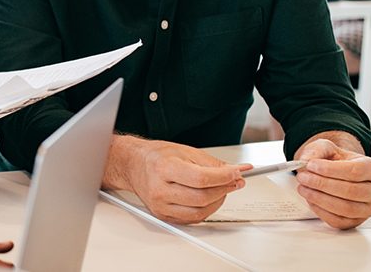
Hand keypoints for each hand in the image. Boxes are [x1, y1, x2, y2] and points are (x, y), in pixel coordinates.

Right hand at [110, 137, 245, 223]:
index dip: (224, 178)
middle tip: (233, 182)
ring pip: (200, 212)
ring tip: (221, 190)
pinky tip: (208, 200)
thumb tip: (237, 172)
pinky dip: (205, 211)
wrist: (133, 165)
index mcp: (164, 168)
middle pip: (202, 197)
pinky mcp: (162, 215)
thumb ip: (212, 163)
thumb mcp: (185, 151)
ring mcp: (160, 205)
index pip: (201, 179)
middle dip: (224, 189)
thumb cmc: (157, 157)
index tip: (235, 174)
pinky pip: (192, 219)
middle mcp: (159, 189)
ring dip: (217, 202)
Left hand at [294, 138, 370, 228]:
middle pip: (351, 191)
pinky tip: (310, 200)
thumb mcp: (326, 148)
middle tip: (303, 177)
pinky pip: (338, 221)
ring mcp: (367, 208)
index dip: (331, 170)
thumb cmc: (334, 161)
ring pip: (346, 208)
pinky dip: (321, 211)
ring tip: (303, 188)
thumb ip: (317, 151)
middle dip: (322, 184)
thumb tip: (306, 161)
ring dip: (320, 198)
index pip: (356, 172)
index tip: (311, 165)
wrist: (334, 172)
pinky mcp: (355, 221)